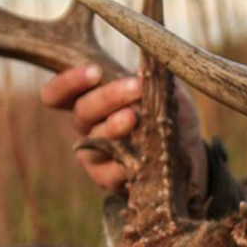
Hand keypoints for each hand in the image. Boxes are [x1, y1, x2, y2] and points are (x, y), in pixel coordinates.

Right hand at [41, 66, 206, 196]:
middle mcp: (86, 126)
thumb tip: (146, 66)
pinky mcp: (106, 179)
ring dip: (114, 126)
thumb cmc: (167, 114)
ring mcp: (94, 154)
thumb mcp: (165, 91)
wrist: (187, 153)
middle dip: (108, 97)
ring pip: (95, 139)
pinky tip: (141, 152)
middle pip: (82, 111)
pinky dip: (126, 159)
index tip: (94, 71)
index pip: (59, 92)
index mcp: (90, 99)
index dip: (68, 82)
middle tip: (136, 87)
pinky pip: (109, 171)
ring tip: (134, 117)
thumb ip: (155, 78)